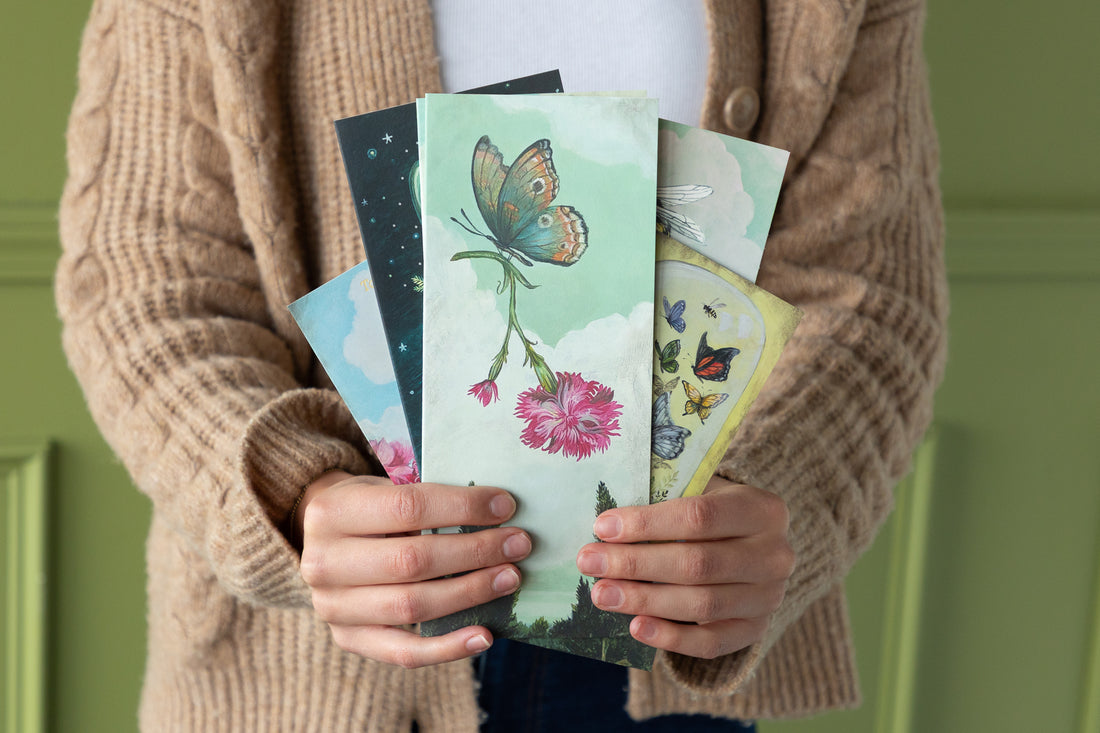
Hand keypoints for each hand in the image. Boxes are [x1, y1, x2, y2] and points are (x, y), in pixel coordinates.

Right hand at [297, 471, 531, 667]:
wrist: (325, 541)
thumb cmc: (369, 509)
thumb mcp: (383, 488)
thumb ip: (427, 499)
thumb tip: (497, 512)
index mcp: (332, 512)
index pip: (408, 507)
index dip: (462, 507)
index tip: (506, 506)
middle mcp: (323, 563)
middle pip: (412, 561)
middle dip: (475, 552)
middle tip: (518, 545)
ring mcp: (332, 607)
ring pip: (412, 606)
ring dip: (470, 593)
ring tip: (509, 578)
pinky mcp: (348, 640)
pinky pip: (404, 653)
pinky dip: (448, 648)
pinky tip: (485, 635)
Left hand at [576, 476, 793, 658]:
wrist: (753, 548)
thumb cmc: (713, 512)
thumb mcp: (701, 491)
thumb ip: (666, 498)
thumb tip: (607, 522)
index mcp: (762, 509)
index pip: (699, 516)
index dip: (647, 524)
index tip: (602, 527)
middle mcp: (774, 555)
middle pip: (697, 564)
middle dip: (635, 564)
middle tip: (589, 562)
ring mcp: (769, 597)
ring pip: (701, 605)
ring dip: (644, 600)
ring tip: (602, 594)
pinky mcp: (755, 630)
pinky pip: (710, 643)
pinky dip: (670, 638)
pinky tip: (635, 626)